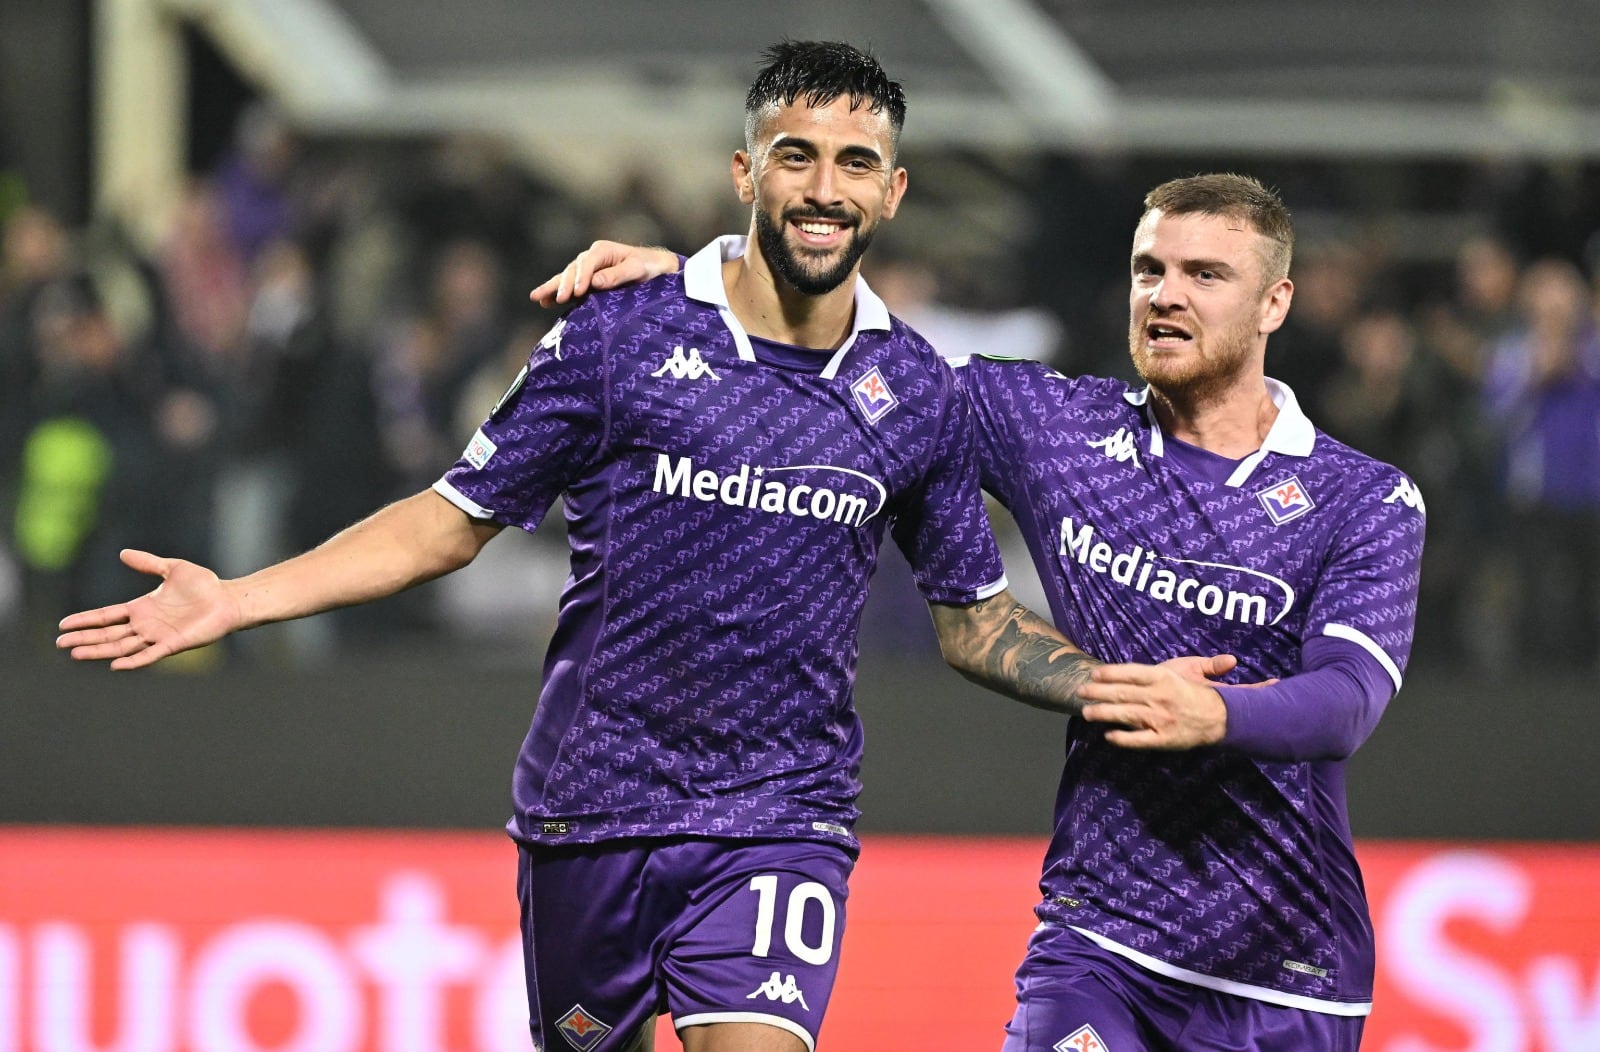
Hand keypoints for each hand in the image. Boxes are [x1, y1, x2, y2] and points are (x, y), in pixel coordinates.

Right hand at [56, 549, 241, 669]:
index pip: (106, 616)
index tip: (63, 625)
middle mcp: (146, 625)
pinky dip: (133, 661)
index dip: (85, 620)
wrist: (228, 598)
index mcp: (142, 608)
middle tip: (60, 644)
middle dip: (84, 638)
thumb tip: (122, 554)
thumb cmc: (204, 585)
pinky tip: (115, 665)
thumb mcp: (172, 568)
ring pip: (122, 646)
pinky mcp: (173, 644)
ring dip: (100, 651)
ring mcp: (158, 636)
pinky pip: (149, 655)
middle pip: (108, 634)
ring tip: (76, 654)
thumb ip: (147, 563)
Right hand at [528, 240, 679, 306]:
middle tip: (558, 299)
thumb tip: (595, 282)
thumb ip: (617, 275)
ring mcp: (587, 269)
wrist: (654, 268)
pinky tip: (543, 301)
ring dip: (552, 288)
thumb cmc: (647, 267)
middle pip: (572, 270)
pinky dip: (556, 292)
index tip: (578, 292)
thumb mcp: (636, 270)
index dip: (581, 277)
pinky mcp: (586, 281)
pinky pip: (569, 286)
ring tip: (537, 298)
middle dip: (564, 285)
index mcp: (602, 251)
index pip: (586, 263)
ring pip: (566, 277)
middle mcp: (591, 257)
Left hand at [1076, 661, 1231, 749]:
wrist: (1220, 720)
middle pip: (1122, 693)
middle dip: (1098, 692)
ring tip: (1087, 713)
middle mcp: (1159, 697)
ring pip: (1126, 715)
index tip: (1094, 673)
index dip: (1110, 673)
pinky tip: (1109, 736)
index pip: (1130, 672)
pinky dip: (1123, 738)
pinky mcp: (1163, 739)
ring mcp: (1160, 719)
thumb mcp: (1196, 668)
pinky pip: (1139, 740)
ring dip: (1104, 713)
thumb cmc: (1201, 691)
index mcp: (1163, 677)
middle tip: (1080, 691)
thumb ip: (1187, 657)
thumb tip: (1220, 654)